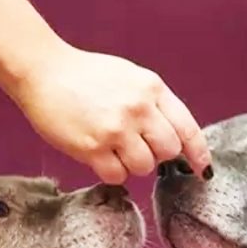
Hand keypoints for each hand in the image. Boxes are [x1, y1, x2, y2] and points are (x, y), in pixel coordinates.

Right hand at [10, 45, 210, 183]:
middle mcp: (138, 108)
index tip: (203, 170)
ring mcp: (116, 129)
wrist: (43, 71)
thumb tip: (175, 139)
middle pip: (168, 151)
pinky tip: (99, 155)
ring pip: (144, 167)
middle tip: (136, 146)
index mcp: (152, 89)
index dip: (199, 153)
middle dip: (157, 155)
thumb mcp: (130, 78)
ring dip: (132, 165)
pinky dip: (111, 172)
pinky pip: (118, 176)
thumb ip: (154, 104)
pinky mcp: (92, 148)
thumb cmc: (87, 76)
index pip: (188, 128)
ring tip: (114, 148)